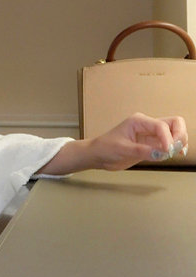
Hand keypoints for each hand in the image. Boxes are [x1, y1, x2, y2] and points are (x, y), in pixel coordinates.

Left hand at [39, 113, 188, 174]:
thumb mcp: (122, 149)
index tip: (167, 152)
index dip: (167, 138)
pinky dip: (175, 148)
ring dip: (179, 141)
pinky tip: (175, 154)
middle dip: (179, 135)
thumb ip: (142, 151)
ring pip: (174, 132)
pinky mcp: (152, 144)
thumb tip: (161, 153)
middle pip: (174, 123)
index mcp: (138, 121)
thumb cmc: (105, 148)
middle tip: (175, 150)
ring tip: (175, 153)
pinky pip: (169, 143)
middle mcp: (147, 125)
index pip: (161, 126)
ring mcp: (151, 135)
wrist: (97, 155)